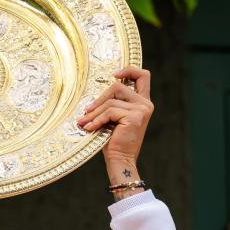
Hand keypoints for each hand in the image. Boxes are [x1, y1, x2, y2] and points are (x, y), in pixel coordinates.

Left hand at [76, 66, 152, 184]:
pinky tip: (89, 128)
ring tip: (84, 122)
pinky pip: (109, 112)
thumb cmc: (113, 140)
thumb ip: (111, 103)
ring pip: (110, 101)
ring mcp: (141, 109)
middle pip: (118, 86)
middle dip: (99, 98)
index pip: (143, 76)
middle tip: (86, 111)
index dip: (129, 70)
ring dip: (94, 113)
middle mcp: (145, 104)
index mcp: (142, 102)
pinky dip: (97, 120)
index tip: (113, 75)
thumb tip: (93, 94)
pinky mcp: (135, 116)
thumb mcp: (113, 118)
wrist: (120, 160)